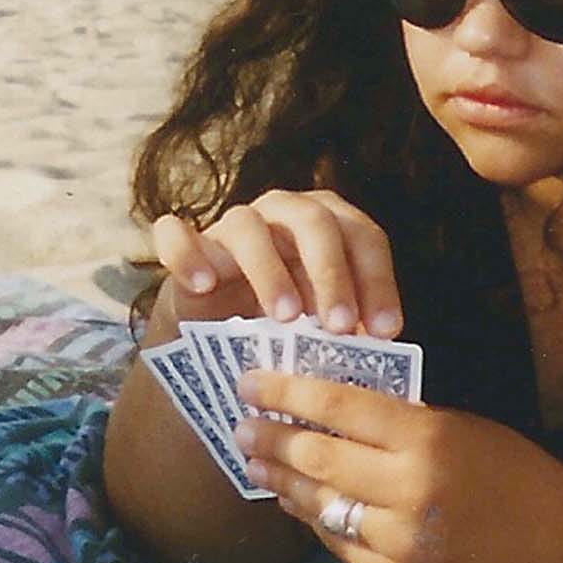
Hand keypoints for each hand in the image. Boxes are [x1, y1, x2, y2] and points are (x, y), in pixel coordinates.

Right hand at [150, 192, 400, 336]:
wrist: (218, 335)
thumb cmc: (288, 325)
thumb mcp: (325, 324)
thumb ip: (352, 327)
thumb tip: (385, 350)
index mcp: (329, 222)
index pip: (363, 237)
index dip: (379, 281)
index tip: (386, 332)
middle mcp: (284, 212)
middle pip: (314, 223)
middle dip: (332, 275)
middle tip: (340, 326)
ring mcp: (233, 224)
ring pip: (249, 227)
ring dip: (270, 271)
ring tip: (285, 318)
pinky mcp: (187, 245)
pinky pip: (176, 235)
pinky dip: (188, 253)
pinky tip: (203, 284)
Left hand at [235, 371, 551, 562]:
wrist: (545, 537)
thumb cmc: (502, 464)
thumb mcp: (452, 422)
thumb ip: (393, 419)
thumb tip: (322, 404)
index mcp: (425, 437)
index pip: (339, 407)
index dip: (286, 392)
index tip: (250, 381)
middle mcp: (408, 489)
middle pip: (319, 458)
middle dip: (272, 439)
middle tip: (242, 425)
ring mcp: (400, 540)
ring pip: (320, 506)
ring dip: (281, 482)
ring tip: (256, 463)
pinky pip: (340, 543)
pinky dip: (314, 517)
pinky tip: (296, 500)